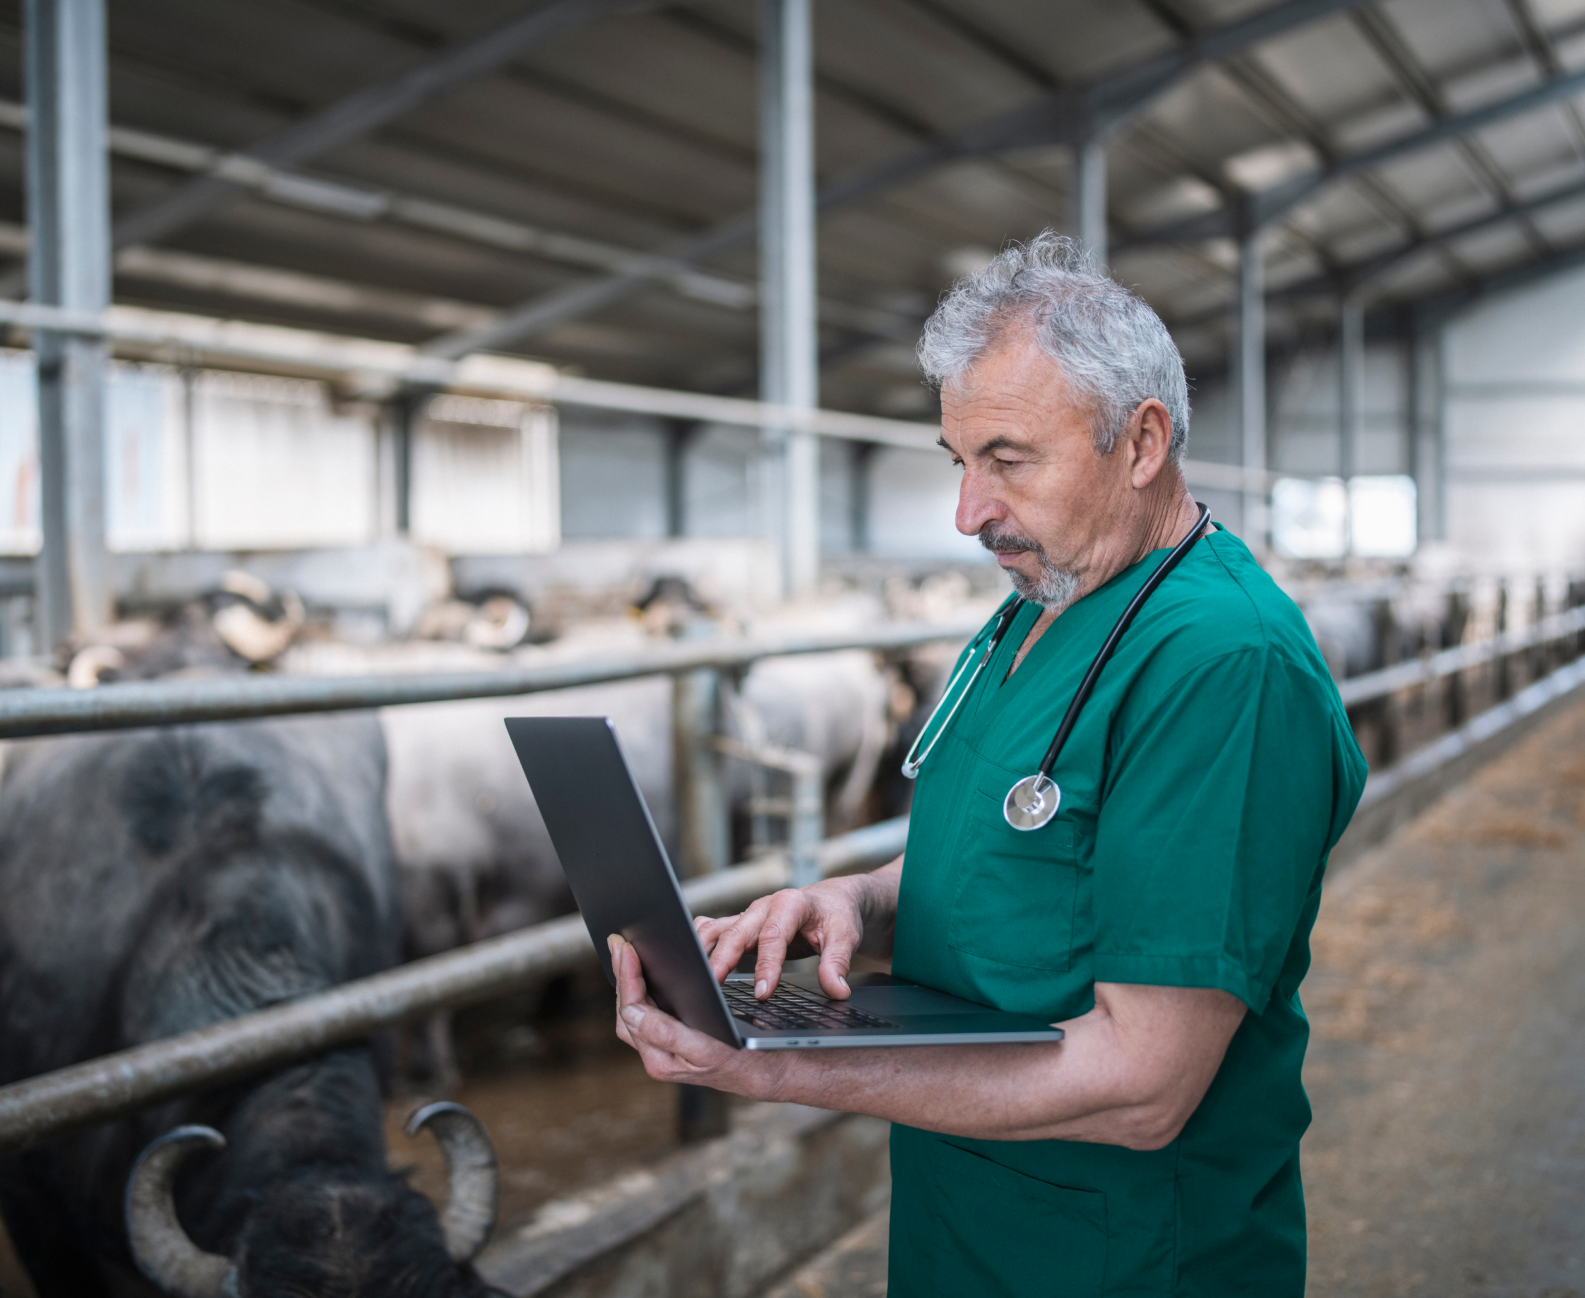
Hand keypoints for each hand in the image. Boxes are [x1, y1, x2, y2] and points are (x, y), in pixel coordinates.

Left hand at [610, 934, 784, 1098]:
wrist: (773, 1073)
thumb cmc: (749, 1061)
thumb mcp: (710, 1049)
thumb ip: (667, 1034)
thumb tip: (632, 1012)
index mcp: (661, 1060)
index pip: (631, 1011)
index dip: (626, 978)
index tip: (626, 949)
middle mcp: (658, 1056)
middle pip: (626, 1010)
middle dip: (622, 975)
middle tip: (618, 943)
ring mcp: (664, 1050)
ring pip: (634, 1012)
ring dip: (629, 981)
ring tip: (626, 953)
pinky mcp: (674, 1042)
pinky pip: (648, 1013)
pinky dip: (643, 989)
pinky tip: (646, 973)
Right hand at [693, 875, 869, 1001]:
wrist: (831, 901)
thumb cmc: (835, 916)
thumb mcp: (846, 936)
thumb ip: (838, 963)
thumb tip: (836, 990)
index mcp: (790, 904)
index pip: (774, 936)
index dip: (766, 965)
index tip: (763, 993)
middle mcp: (764, 906)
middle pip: (737, 931)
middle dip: (723, 959)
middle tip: (712, 987)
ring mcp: (748, 915)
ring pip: (717, 928)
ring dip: (702, 951)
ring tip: (692, 977)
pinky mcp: (740, 925)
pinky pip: (712, 930)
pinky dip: (698, 944)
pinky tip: (688, 964)